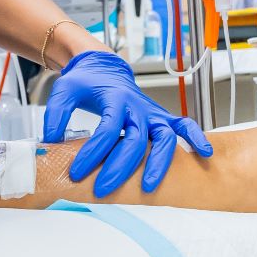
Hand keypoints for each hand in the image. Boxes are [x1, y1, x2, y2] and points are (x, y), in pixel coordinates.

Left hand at [44, 50, 212, 196]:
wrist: (103, 67)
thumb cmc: (85, 82)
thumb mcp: (63, 91)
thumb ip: (55, 115)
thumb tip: (51, 143)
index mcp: (115, 99)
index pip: (107, 130)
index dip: (92, 153)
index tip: (76, 172)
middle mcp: (138, 107)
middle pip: (136, 141)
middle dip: (120, 168)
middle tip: (102, 190)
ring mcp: (152, 113)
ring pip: (164, 137)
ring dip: (159, 162)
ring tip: (150, 187)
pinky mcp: (159, 117)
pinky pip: (184, 126)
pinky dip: (196, 137)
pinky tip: (204, 154)